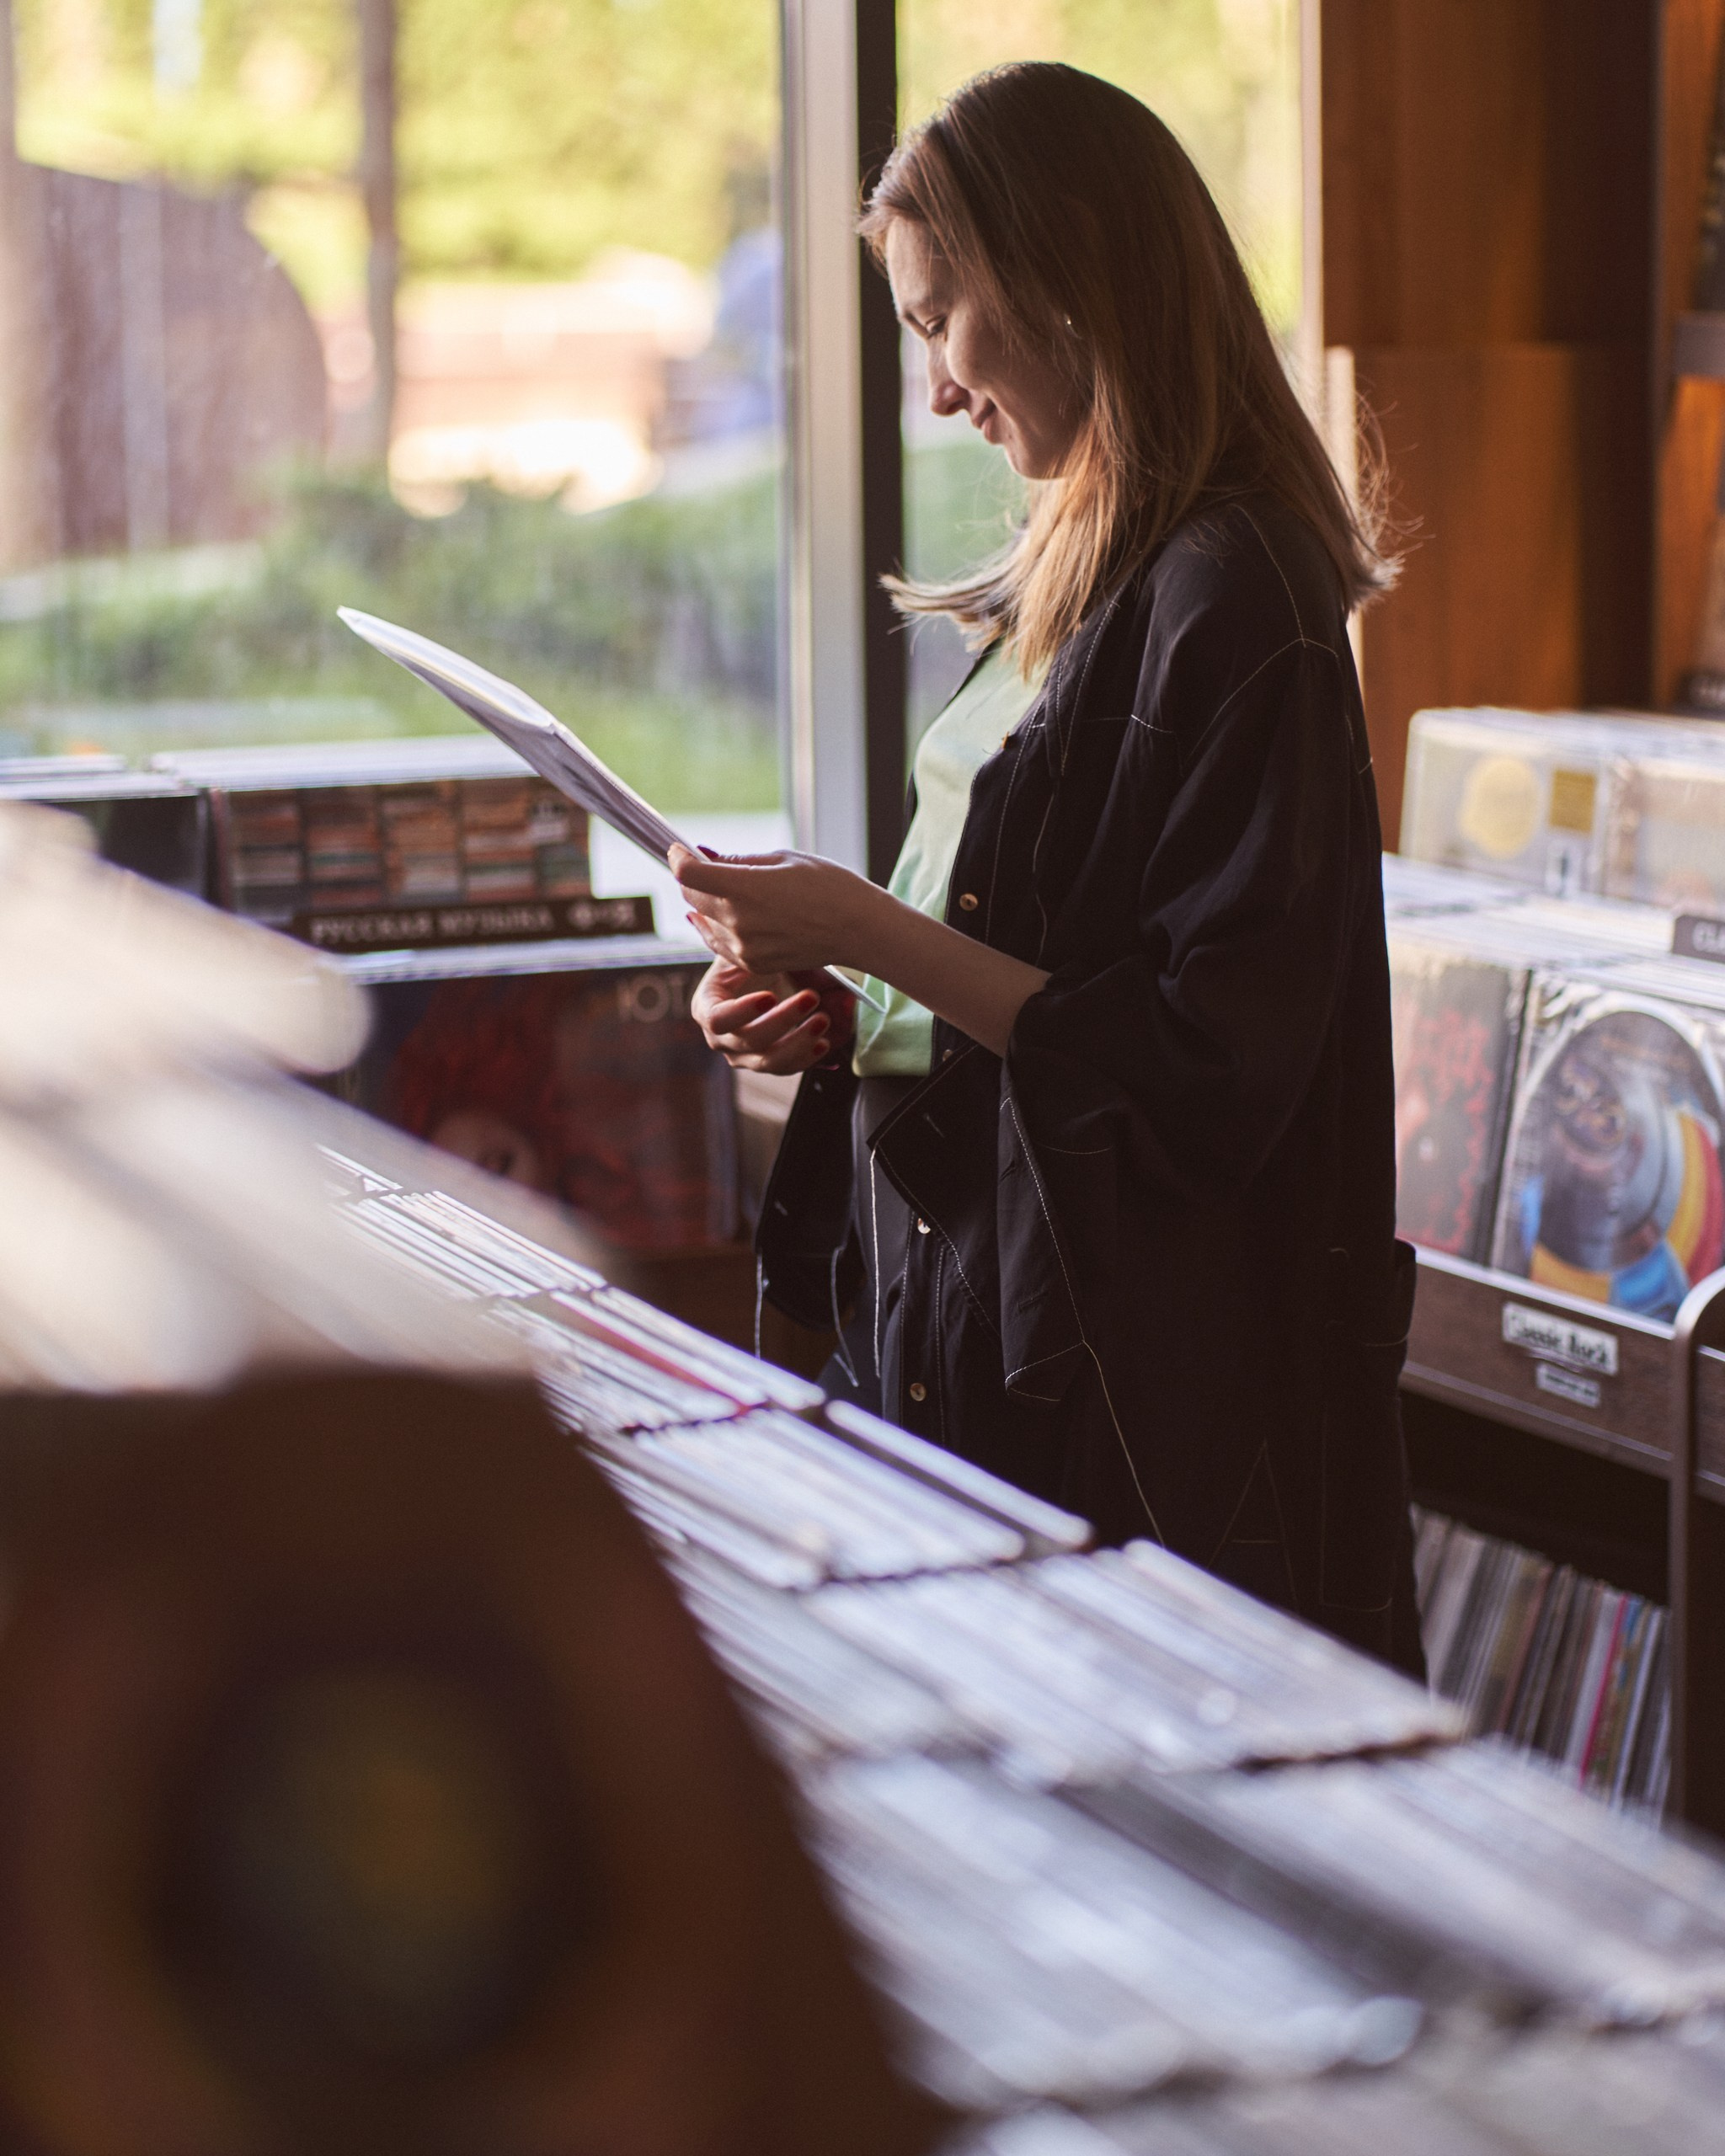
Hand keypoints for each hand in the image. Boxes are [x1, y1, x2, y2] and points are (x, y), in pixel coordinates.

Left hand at [671, 844, 880, 977]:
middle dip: (692, 878)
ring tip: (717, 889)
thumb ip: (739, 862)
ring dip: (705, 903)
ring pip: (704, 920)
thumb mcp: (784, 859)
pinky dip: (716, 927)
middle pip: (693, 896)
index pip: (689, 874)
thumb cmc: (828, 886)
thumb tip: (706, 856)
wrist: (858, 929)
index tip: (679, 849)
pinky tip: (721, 916)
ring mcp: (744, 946)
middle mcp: (739, 920)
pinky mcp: (752, 963)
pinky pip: (719, 944)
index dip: (678, 857)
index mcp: (745, 888)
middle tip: (699, 865)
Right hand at [690, 959, 850, 1074]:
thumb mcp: (745, 948)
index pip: (718, 1019)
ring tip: (824, 1019)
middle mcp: (722, 1038)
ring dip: (799, 1042)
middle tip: (811, 997)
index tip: (770, 996)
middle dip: (782, 1021)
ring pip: (769, 1061)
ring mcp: (745, 1055)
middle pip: (748, 1040)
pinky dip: (807, 1057)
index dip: (743, 1011)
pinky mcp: (770, 1062)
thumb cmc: (754, 959)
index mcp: (708, 1008)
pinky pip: (787, 1068)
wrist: (770, 977)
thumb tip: (713, 922)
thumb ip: (737, 943)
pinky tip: (824, 1042)